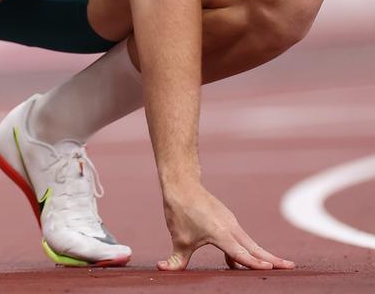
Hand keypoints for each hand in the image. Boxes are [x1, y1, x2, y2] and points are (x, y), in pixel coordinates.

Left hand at [158, 182, 295, 270]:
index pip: (240, 253)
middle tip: (291, 267)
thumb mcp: (178, 238)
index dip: (254, 262)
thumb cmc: (180, 211)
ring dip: (263, 254)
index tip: (270, 267)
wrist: (182, 184)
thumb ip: (175, 260)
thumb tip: (162, 270)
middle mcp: (229, 227)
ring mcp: (230, 222)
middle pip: (254, 247)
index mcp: (220, 233)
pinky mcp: (227, 220)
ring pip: (250, 243)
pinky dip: (246, 250)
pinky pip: (241, 239)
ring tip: (281, 265)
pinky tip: (237, 264)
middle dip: (272, 258)